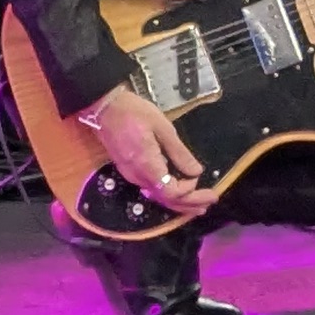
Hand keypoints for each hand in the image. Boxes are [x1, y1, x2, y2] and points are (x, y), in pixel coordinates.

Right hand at [77, 85, 213, 212]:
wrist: (104, 108)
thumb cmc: (134, 113)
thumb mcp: (162, 128)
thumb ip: (179, 153)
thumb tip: (196, 172)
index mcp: (147, 165)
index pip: (170, 192)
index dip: (188, 191)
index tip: (198, 177)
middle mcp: (137, 176)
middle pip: (166, 199)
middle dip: (189, 204)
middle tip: (211, 201)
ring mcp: (131, 175)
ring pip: (158, 197)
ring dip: (179, 203)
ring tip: (198, 206)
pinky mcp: (129, 171)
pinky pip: (151, 190)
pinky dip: (168, 195)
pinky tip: (177, 193)